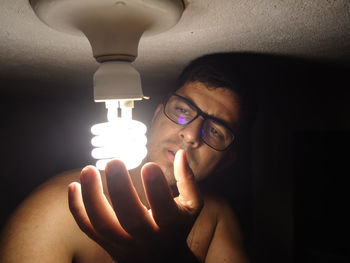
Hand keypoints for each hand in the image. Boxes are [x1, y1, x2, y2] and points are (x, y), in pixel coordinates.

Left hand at [68, 149, 202, 262]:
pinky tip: (73, 185)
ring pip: (103, 224)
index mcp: (171, 227)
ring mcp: (124, 243)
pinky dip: (77, 208)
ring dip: (92, 197)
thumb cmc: (177, 226)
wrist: (161, 260)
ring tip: (88, 169)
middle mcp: (147, 238)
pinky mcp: (107, 244)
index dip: (157, 189)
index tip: (149, 165)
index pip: (165, 212)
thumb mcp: (191, 206)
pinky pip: (88, 228)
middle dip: (120, 189)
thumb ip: (187, 180)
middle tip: (113, 161)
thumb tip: (180, 153)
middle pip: (131, 219)